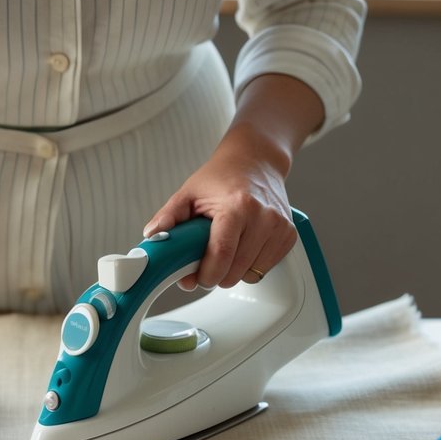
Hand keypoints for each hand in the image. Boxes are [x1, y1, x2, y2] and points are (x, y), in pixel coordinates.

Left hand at [144, 122, 297, 290]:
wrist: (256, 161)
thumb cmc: (223, 176)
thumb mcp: (189, 192)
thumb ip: (168, 216)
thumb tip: (152, 235)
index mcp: (237, 206)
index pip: (222, 255)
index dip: (207, 274)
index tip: (197, 278)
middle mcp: (263, 217)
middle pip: (236, 270)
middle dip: (217, 275)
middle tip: (207, 262)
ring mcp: (279, 226)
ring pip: (251, 274)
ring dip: (234, 271)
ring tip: (226, 249)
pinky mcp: (288, 235)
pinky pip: (265, 269)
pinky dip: (250, 266)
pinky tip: (243, 247)